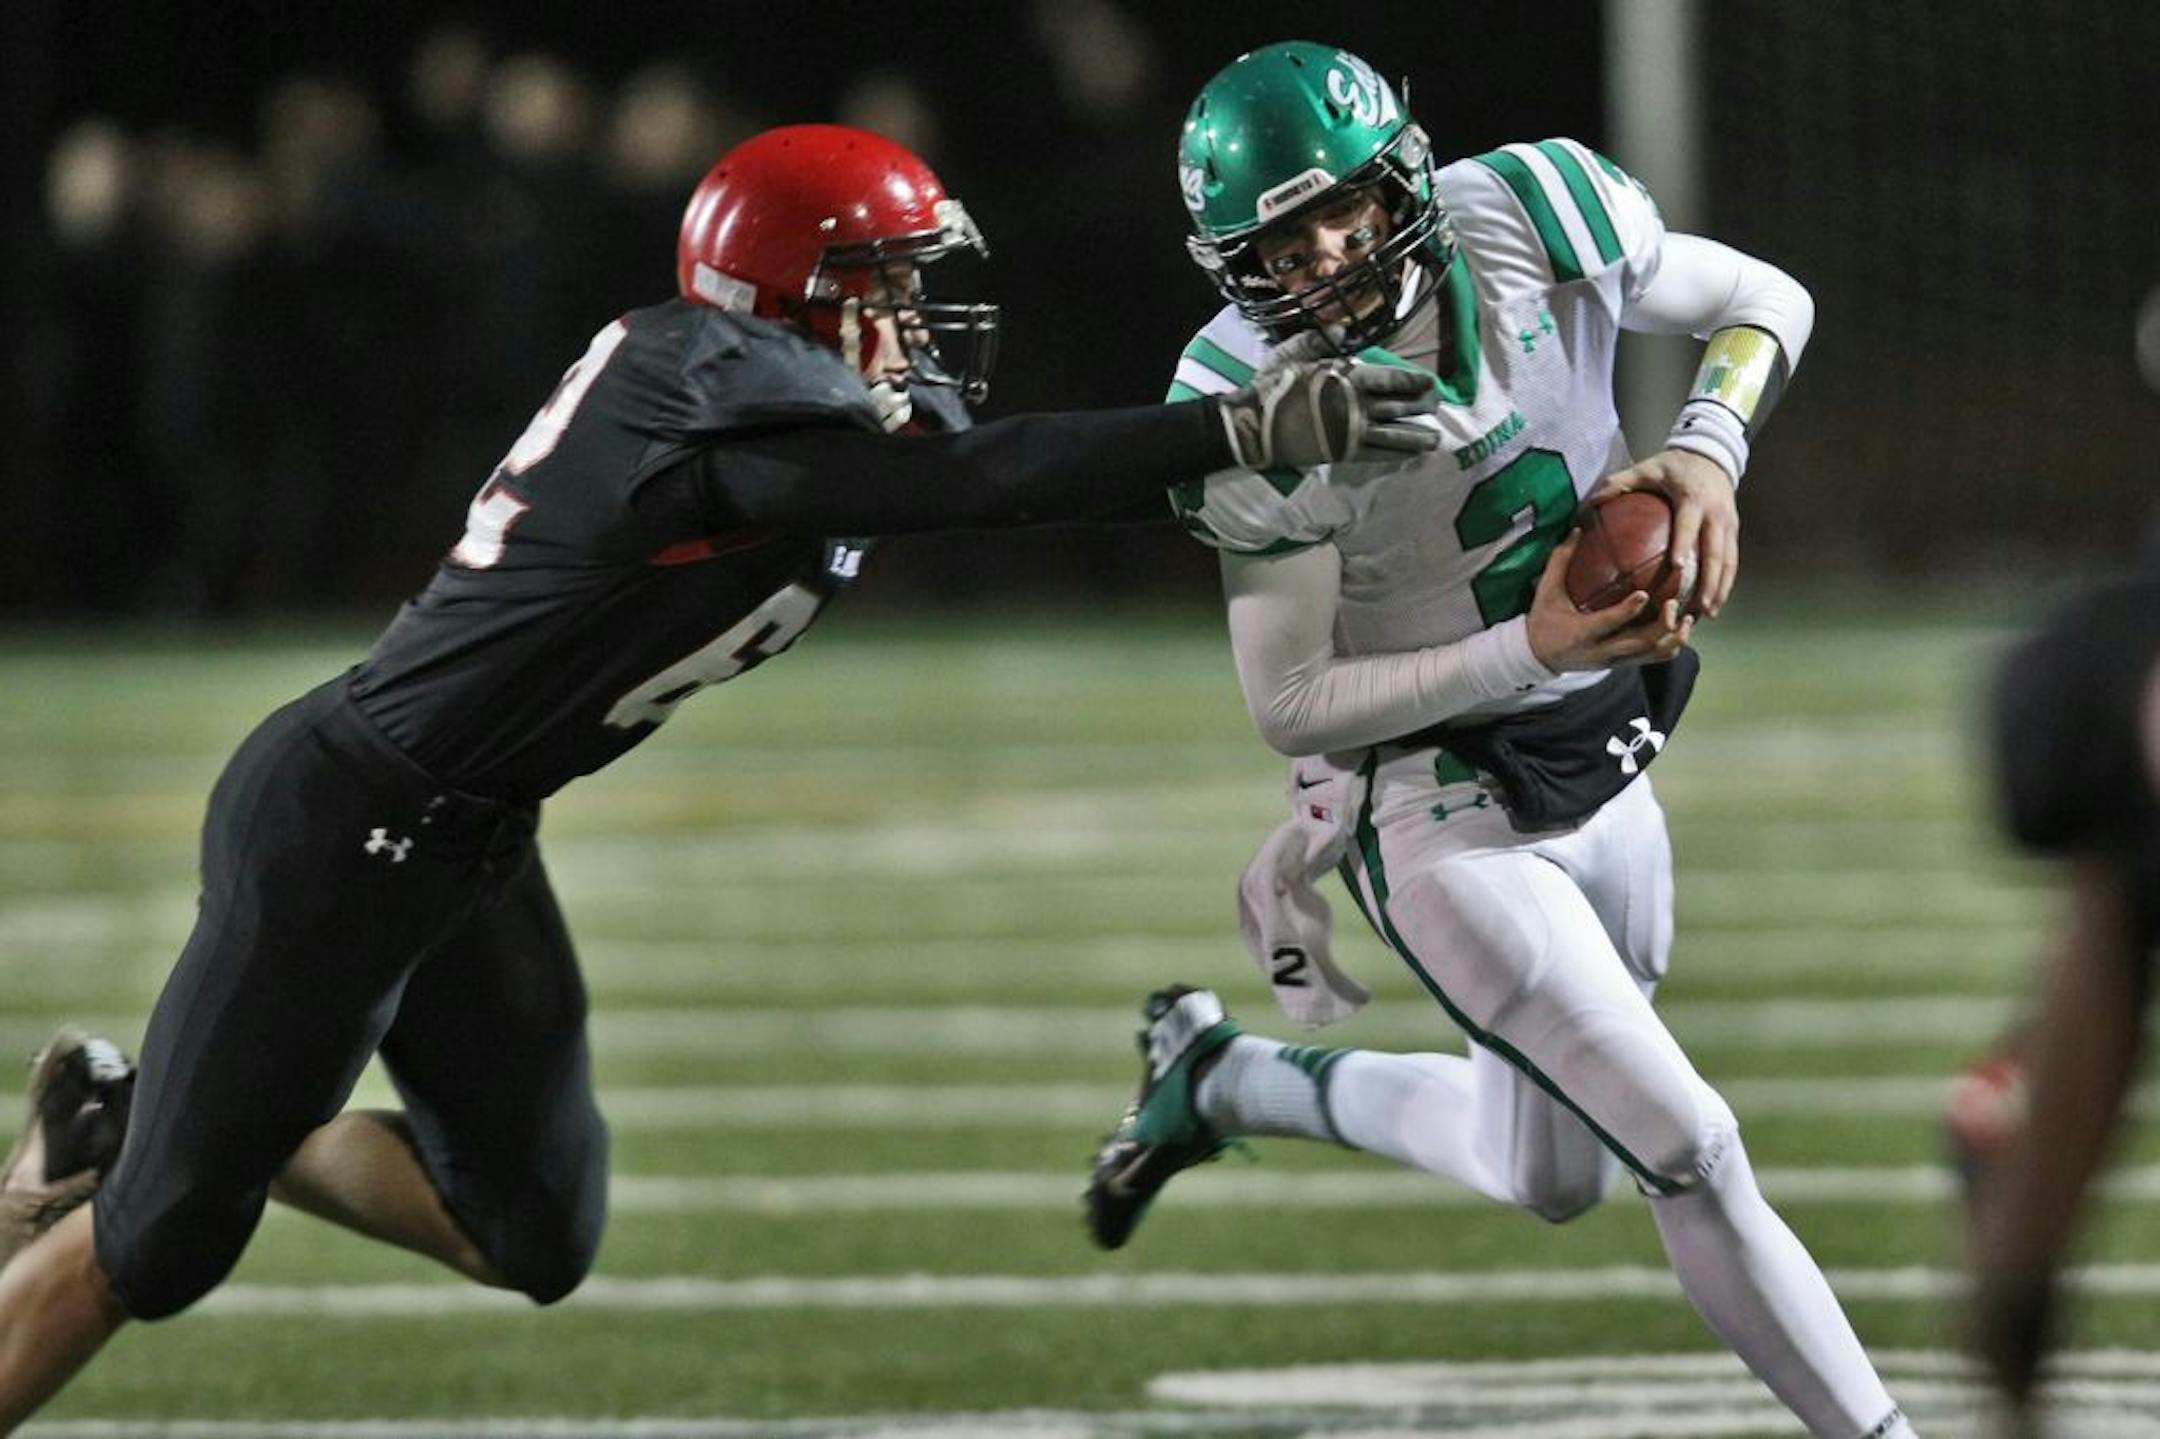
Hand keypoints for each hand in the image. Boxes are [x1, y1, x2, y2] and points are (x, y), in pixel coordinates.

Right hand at [1218, 360, 1438, 469]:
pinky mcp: (1341, 453)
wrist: (1253, 425)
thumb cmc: (1271, 387)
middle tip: (1438, 405)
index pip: (1387, 379)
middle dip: (1420, 407)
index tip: (1431, 381)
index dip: (1412, 380)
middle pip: (1395, 407)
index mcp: (1343, 379)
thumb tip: (1341, 331)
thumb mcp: (1291, 355)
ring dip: (1416, 437)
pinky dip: (1396, 455)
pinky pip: (1376, 455)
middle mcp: (1352, 407)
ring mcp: (1348, 433)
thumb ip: (1318, 342)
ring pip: (1391, 435)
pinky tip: (1412, 456)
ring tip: (1435, 438)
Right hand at [1525, 533, 1693, 671]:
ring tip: (1687, 617)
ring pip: (1653, 654)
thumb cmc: (1544, 620)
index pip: (1609, 623)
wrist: (1539, 657)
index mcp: (1582, 633)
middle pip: (1641, 644)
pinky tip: (1681, 626)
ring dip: (1674, 638)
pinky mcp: (1624, 663)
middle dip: (1663, 626)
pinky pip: (1654, 658)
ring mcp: (1616, 660)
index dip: (1628, 611)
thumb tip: (1578, 528)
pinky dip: (1672, 645)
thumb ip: (1561, 560)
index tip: (1645, 594)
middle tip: (1675, 603)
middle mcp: (1602, 650)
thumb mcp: (1546, 591)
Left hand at [1591, 448, 1737, 616]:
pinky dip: (1724, 582)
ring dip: (1719, 588)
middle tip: (1697, 608)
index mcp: (1693, 498)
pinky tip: (1713, 603)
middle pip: (1715, 552)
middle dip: (1709, 582)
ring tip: (1707, 614)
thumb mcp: (1646, 469)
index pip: (1688, 524)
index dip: (1683, 544)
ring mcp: (1729, 523)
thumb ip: (1618, 483)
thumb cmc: (1672, 466)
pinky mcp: (1733, 530)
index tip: (1676, 567)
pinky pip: (1732, 560)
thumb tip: (1589, 504)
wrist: (1711, 455)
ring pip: (1728, 561)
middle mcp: (1716, 513)